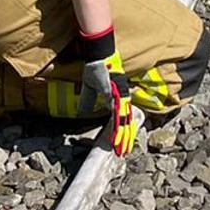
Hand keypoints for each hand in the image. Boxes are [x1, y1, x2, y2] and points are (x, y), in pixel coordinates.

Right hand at [78, 29, 138, 155]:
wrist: (98, 57)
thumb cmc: (96, 70)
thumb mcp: (90, 89)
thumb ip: (88, 101)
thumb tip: (83, 112)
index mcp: (118, 98)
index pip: (122, 118)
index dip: (122, 131)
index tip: (121, 143)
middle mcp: (122, 99)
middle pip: (126, 122)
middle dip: (125, 138)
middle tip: (124, 152)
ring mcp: (120, 97)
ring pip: (124, 120)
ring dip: (122, 136)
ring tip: (122, 149)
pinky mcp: (116, 94)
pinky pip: (117, 112)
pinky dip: (117, 124)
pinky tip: (117, 135)